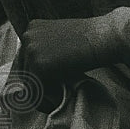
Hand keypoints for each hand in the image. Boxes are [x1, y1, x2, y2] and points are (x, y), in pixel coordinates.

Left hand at [3, 12, 129, 113]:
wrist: (107, 38)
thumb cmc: (89, 42)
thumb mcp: (59, 41)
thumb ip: (44, 52)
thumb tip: (31, 76)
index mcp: (31, 28)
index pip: (23, 59)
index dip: (34, 76)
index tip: (46, 86)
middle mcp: (27, 36)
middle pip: (22, 71)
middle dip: (37, 85)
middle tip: (53, 94)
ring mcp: (31, 50)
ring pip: (28, 82)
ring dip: (41, 93)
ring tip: (57, 96)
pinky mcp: (39, 65)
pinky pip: (35, 91)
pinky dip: (45, 100)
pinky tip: (57, 100)